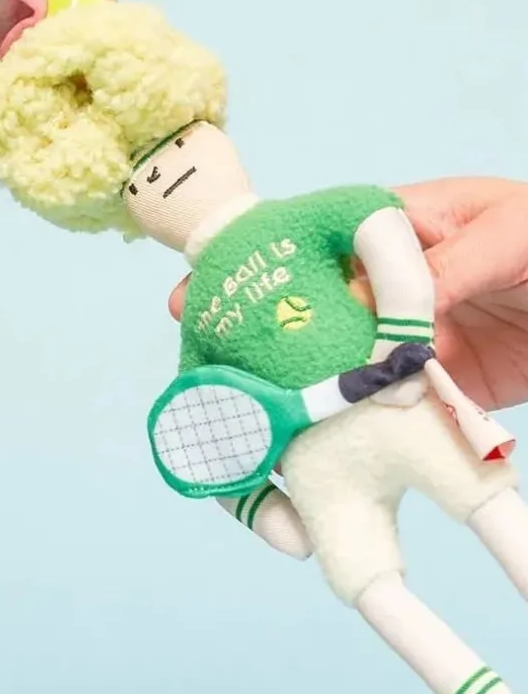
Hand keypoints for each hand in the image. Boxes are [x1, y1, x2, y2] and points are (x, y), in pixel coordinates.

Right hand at [168, 178, 527, 410]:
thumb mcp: (512, 233)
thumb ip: (447, 266)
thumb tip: (388, 305)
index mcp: (393, 231)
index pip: (305, 246)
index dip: (248, 273)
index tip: (196, 297)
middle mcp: (386, 290)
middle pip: (301, 317)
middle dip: (248, 345)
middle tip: (199, 375)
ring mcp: (406, 347)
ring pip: (332, 376)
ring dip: (294, 402)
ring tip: (243, 429)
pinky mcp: (436, 398)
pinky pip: (386, 422)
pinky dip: (352, 443)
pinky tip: (308, 462)